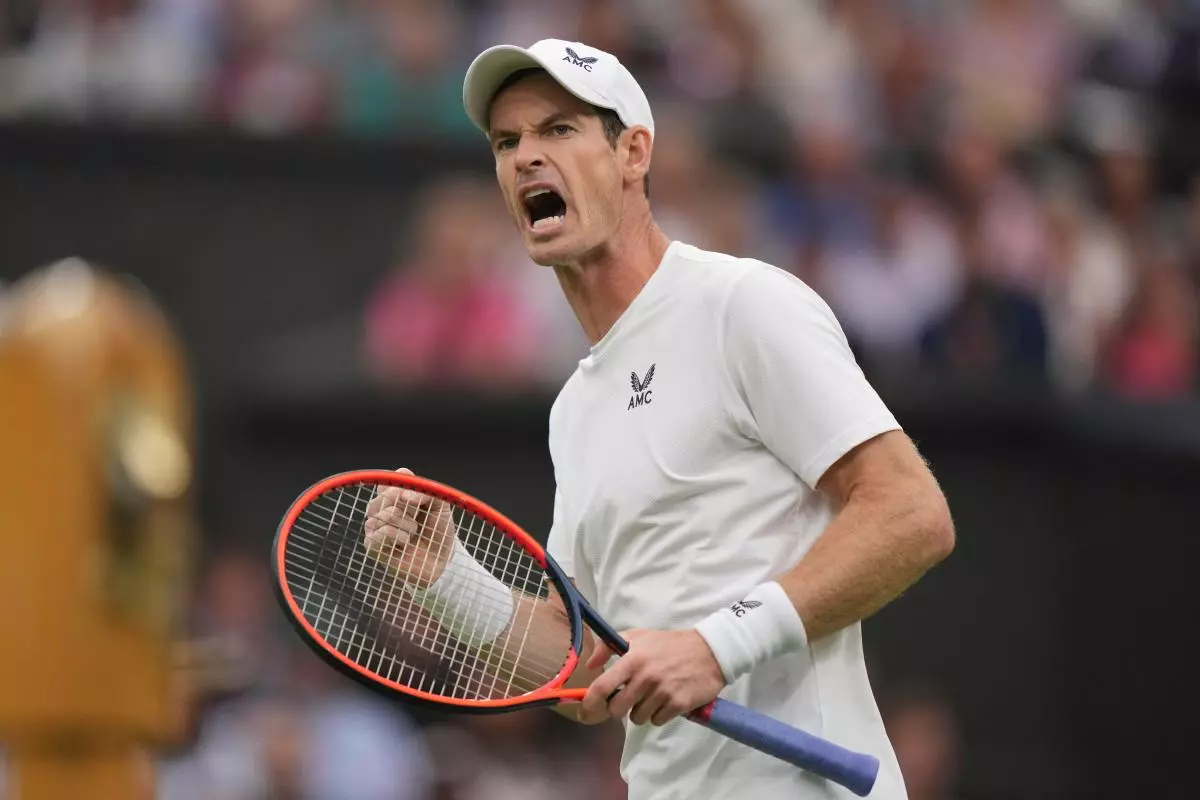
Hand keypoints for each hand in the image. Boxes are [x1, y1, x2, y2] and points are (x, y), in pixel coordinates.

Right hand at [363, 468, 455, 586]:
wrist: (440, 561)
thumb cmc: (438, 532)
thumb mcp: (440, 506)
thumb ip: (426, 492)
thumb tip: (404, 495)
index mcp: (395, 494)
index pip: (395, 477)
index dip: (409, 487)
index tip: (421, 499)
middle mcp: (381, 506)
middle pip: (389, 494)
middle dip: (411, 509)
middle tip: (418, 520)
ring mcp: (374, 525)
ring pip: (387, 513)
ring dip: (409, 525)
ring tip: (412, 534)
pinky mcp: (371, 544)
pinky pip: (382, 532)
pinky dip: (400, 537)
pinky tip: (404, 544)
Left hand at [576, 629, 725, 726]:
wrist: (709, 651)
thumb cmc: (669, 644)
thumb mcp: (638, 636)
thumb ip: (609, 646)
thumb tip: (590, 665)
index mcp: (633, 659)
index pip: (603, 686)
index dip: (590, 703)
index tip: (584, 711)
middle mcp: (645, 677)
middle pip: (617, 709)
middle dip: (618, 708)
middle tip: (628, 699)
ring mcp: (662, 692)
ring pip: (637, 718)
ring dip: (641, 711)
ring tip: (652, 696)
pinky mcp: (678, 704)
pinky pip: (656, 721)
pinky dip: (658, 714)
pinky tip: (666, 700)